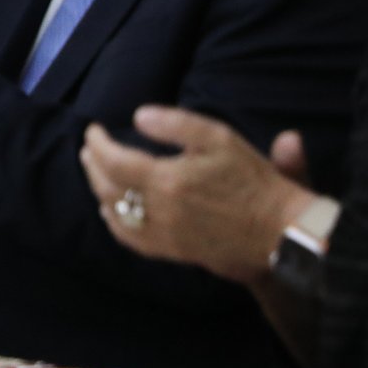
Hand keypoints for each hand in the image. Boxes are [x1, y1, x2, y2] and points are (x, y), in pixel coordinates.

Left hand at [78, 105, 315, 284]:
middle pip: (108, 188)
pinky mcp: (174, 252)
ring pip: (116, 215)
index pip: (114, 161)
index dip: (97, 144)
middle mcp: (159, 211)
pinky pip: (132, 241)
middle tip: (88, 149)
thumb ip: (177, 123)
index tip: (92, 130)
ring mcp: (164, 236)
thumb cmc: (252, 180)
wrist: (279, 230)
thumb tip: (139, 115)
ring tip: (95, 174)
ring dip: (99, 192)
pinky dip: (115, 223)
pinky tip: (111, 213)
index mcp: (167, 180)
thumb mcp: (219, 138)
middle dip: (92, 166)